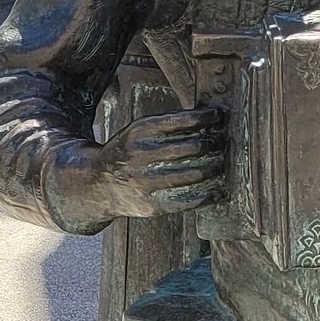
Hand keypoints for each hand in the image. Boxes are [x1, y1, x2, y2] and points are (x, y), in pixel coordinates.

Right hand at [48, 107, 226, 230]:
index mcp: (137, 132)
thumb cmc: (128, 154)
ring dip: (214, 167)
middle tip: (223, 141)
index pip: (178, 120)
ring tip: (222, 161)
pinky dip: (207, 194)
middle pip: (190, 147)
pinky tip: (217, 189)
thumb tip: (210, 119)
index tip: (219, 115)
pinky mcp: (150, 205)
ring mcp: (144, 182)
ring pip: (193, 174)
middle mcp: (139, 156)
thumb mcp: (136, 132)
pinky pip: (187, 200)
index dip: (204, 117)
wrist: (96, 185)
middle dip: (213, 142)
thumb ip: (166, 125)